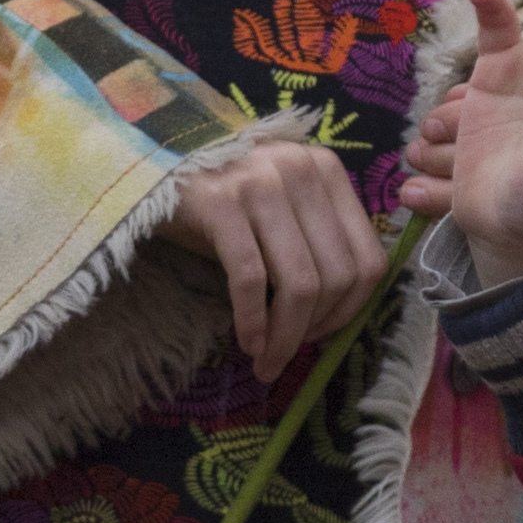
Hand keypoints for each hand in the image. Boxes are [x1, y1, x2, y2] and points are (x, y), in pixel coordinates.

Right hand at [170, 140, 387, 379]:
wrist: (153, 162)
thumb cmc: (219, 196)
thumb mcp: (279, 207)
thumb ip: (313, 243)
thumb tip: (334, 318)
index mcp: (328, 171)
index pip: (369, 259)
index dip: (350, 311)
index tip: (320, 335)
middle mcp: (301, 171)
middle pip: (337, 277)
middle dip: (316, 330)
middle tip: (286, 354)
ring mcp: (262, 183)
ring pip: (299, 284)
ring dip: (285, 337)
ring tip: (267, 360)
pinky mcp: (220, 202)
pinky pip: (251, 279)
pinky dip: (253, 321)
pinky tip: (247, 342)